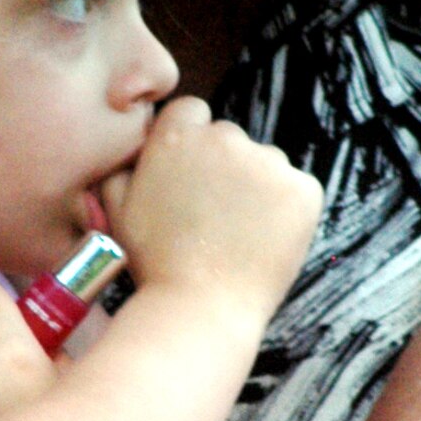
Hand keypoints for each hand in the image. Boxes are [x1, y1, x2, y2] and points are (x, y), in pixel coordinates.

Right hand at [102, 96, 322, 318]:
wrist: (200, 308)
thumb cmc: (154, 263)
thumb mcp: (117, 209)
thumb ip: (121, 167)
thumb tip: (136, 151)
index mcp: (178, 135)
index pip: (192, 113)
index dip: (190, 145)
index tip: (190, 177)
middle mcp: (225, 138)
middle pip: (229, 138)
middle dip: (223, 167)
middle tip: (212, 215)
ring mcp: (269, 162)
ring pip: (264, 164)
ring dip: (256, 187)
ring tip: (237, 234)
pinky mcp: (303, 190)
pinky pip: (297, 189)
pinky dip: (286, 210)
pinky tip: (265, 240)